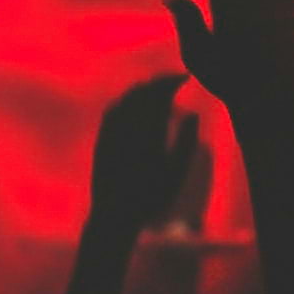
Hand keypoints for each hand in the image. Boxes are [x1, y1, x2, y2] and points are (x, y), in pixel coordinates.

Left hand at [89, 73, 198, 230]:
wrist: (115, 215)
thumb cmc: (151, 198)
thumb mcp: (176, 173)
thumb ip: (186, 141)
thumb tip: (192, 113)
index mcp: (147, 131)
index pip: (159, 93)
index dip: (172, 80)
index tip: (186, 77)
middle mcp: (126, 127)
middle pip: (143, 90)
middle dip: (159, 81)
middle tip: (175, 81)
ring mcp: (110, 132)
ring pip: (127, 98)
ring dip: (144, 89)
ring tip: (159, 91)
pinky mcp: (102, 139)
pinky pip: (113, 109)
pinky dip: (128, 100)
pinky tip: (136, 105)